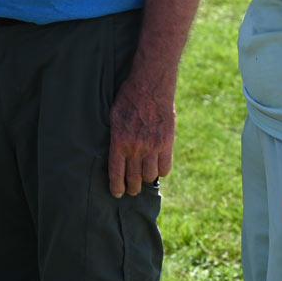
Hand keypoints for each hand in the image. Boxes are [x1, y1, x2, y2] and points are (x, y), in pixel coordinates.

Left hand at [107, 79, 173, 197]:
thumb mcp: (113, 117)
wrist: (150, 86)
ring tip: (143, 179)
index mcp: (119, 142)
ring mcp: (152, 147)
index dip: (116, 187)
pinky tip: (157, 168)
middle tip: (131, 191)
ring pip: (150, 176)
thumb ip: (115, 137)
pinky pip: (165, 167)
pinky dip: (161, 171)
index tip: (117, 194)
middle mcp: (135, 148)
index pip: (116, 173)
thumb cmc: (128, 98)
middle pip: (134, 179)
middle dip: (131, 188)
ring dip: (146, 180)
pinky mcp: (167, 143)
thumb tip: (115, 153)